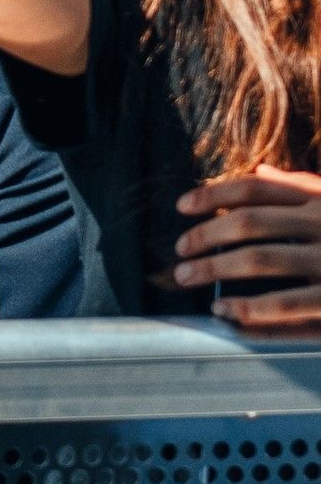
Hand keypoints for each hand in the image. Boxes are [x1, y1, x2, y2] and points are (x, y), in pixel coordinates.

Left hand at [172, 169, 320, 328]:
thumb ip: (302, 187)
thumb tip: (259, 170)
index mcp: (320, 199)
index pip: (254, 189)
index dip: (212, 195)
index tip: (181, 207)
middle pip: (248, 223)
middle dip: (206, 236)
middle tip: (178, 250)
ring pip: (259, 259)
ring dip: (215, 269)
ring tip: (187, 277)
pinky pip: (288, 303)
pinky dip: (251, 308)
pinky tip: (226, 313)